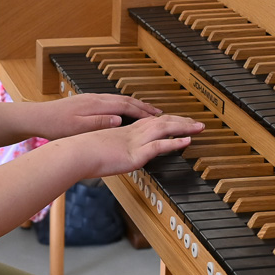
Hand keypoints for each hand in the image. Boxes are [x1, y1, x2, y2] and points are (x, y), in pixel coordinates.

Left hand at [34, 93, 160, 139]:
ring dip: (135, 105)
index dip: (143, 112)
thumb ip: (100, 123)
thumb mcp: (78, 128)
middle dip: (144, 106)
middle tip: (159, 113)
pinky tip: (125, 112)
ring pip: (119, 100)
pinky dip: (124, 106)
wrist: (39, 116)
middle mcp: (97, 98)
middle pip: (126, 100)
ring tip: (147, 112)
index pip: (126, 106)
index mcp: (97, 105)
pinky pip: (112, 101)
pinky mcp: (87, 101)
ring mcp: (92, 98)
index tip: (157, 117)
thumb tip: (119, 119)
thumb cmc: (56, 125)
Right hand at [68, 114, 203, 177]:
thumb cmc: (82, 153)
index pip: (151, 122)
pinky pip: (159, 146)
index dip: (168, 120)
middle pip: (163, 122)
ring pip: (165, 129)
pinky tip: (187, 141)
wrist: (74, 154)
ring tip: (200, 127)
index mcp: (125, 131)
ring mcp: (135, 142)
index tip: (180, 121)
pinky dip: (175, 142)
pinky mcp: (135, 154)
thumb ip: (112, 150)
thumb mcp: (100, 149)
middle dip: (182, 121)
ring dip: (185, 127)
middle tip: (197, 122)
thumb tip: (116, 154)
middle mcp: (133, 133)